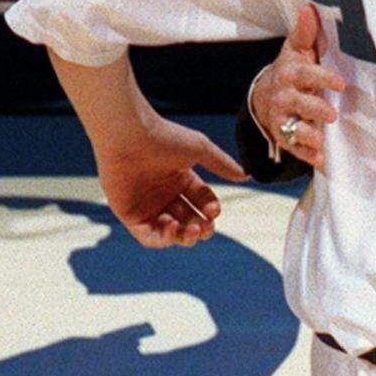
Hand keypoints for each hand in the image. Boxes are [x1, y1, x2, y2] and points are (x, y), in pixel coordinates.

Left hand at [96, 116, 246, 248]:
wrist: (129, 136)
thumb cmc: (164, 138)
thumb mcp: (201, 149)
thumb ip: (222, 165)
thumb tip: (246, 176)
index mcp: (180, 177)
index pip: (202, 201)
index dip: (211, 209)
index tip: (214, 210)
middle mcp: (164, 193)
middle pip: (189, 219)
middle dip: (200, 227)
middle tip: (204, 227)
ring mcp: (146, 205)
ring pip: (170, 232)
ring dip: (184, 236)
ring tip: (190, 230)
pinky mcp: (128, 214)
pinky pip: (147, 236)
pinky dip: (162, 239)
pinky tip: (172, 229)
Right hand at [252, 4, 346, 171]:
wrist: (267, 94)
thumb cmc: (291, 68)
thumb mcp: (295, 49)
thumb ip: (305, 32)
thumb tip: (310, 7)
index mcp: (289, 73)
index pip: (305, 74)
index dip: (322, 78)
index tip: (341, 83)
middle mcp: (283, 96)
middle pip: (297, 103)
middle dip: (313, 108)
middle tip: (331, 115)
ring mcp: (282, 118)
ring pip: (291, 128)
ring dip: (306, 135)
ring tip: (321, 139)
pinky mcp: (284, 136)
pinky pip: (294, 148)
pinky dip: (306, 155)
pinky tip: (320, 160)